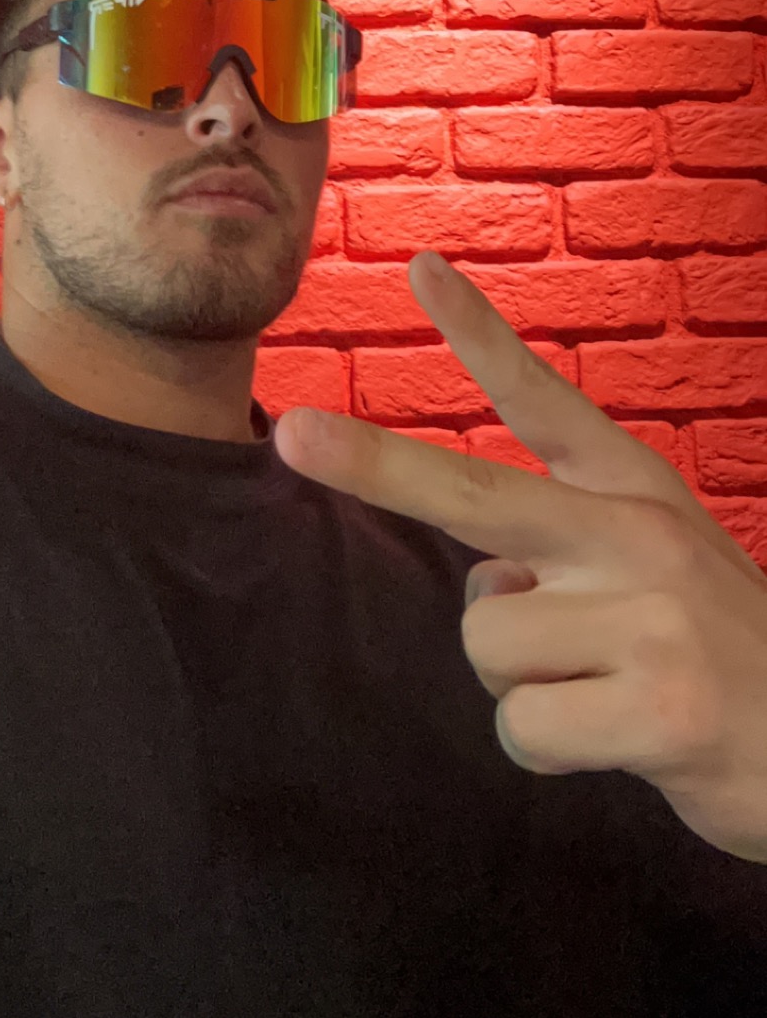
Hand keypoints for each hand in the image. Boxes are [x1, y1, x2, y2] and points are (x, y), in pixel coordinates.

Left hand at [273, 250, 766, 863]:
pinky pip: (523, 728)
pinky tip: (622, 742)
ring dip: (524, 687)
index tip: (421, 266)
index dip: (480, 332)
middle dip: (376, 466)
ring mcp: (653, 621)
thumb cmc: (726, 657)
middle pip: (476, 493)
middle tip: (294, 436)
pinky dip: (550, 750)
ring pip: (487, 641)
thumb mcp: (663, 572)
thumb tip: (490, 579)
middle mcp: (640, 538)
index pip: (547, 401)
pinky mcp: (662, 711)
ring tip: (606, 693)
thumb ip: (572, 554)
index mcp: (638, 493)